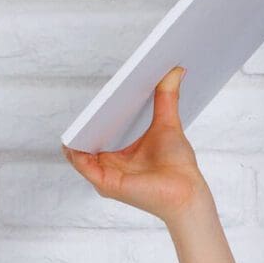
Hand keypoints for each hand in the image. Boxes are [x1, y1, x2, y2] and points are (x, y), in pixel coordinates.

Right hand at [63, 66, 212, 224]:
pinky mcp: (105, 183)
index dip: (96, 112)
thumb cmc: (178, 166)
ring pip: (78, 151)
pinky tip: (77, 132)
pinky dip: (76, 149)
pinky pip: (81, 164)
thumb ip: (165, 97)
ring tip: (85, 108)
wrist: (187, 192)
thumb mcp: (167, 124)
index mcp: (117, 155)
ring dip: (78, 131)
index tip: (101, 90)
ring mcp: (104, 175)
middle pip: (86, 140)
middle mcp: (107, 166)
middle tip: (91, 94)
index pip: (97, 132)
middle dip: (86, 118)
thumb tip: (174, 70)